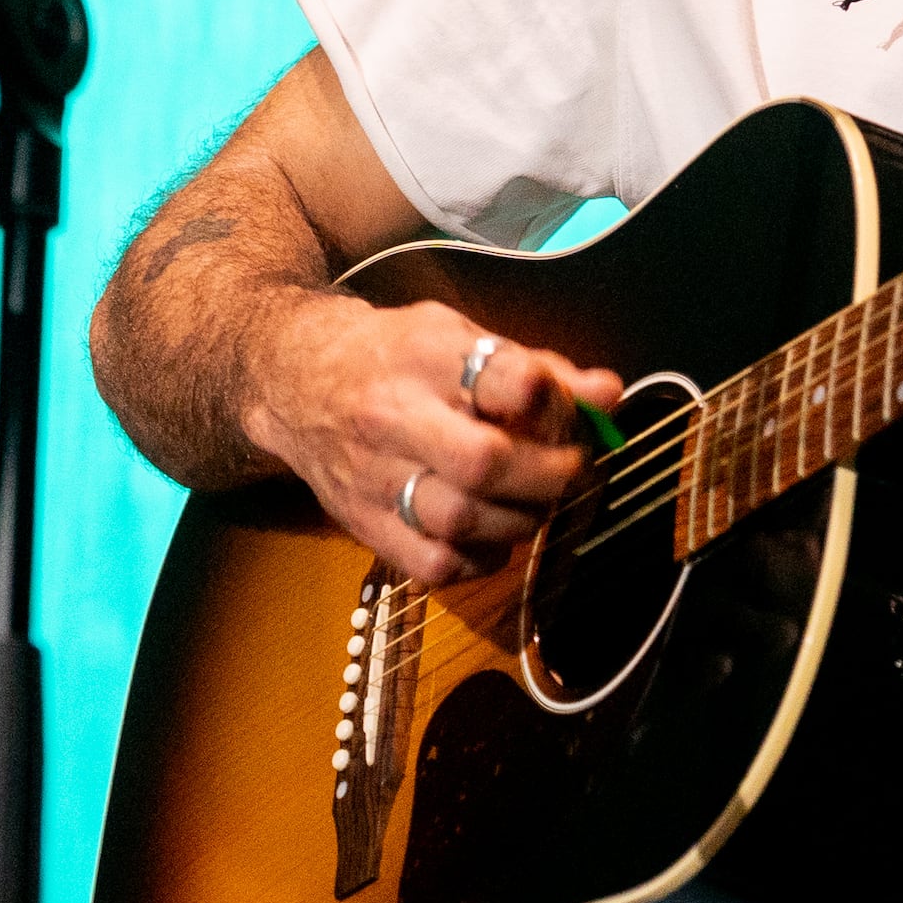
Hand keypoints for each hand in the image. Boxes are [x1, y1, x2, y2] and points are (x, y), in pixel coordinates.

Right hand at [237, 295, 625, 590]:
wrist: (294, 381)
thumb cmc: (395, 357)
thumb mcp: (461, 339)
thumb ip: (538, 369)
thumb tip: (609, 396)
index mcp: (425, 355)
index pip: (509, 380)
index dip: (559, 404)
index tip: (573, 413)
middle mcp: (392, 415)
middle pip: (484, 462)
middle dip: (549, 475)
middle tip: (571, 470)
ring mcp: (372, 476)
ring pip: (461, 520)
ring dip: (521, 520)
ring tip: (535, 502)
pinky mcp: (362, 523)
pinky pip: (434, 564)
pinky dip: (480, 560)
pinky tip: (492, 535)